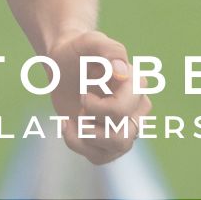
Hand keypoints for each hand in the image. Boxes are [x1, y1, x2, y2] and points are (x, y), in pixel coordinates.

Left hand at [48, 29, 148, 164]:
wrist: (63, 63)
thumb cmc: (78, 50)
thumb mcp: (90, 41)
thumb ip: (110, 49)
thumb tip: (122, 73)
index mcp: (137, 86)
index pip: (121, 112)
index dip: (96, 108)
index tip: (83, 93)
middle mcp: (138, 109)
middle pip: (123, 137)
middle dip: (92, 125)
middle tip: (80, 104)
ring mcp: (126, 127)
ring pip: (115, 150)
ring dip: (86, 136)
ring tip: (75, 117)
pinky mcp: (109, 141)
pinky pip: (99, 158)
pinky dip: (77, 144)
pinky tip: (67, 124)